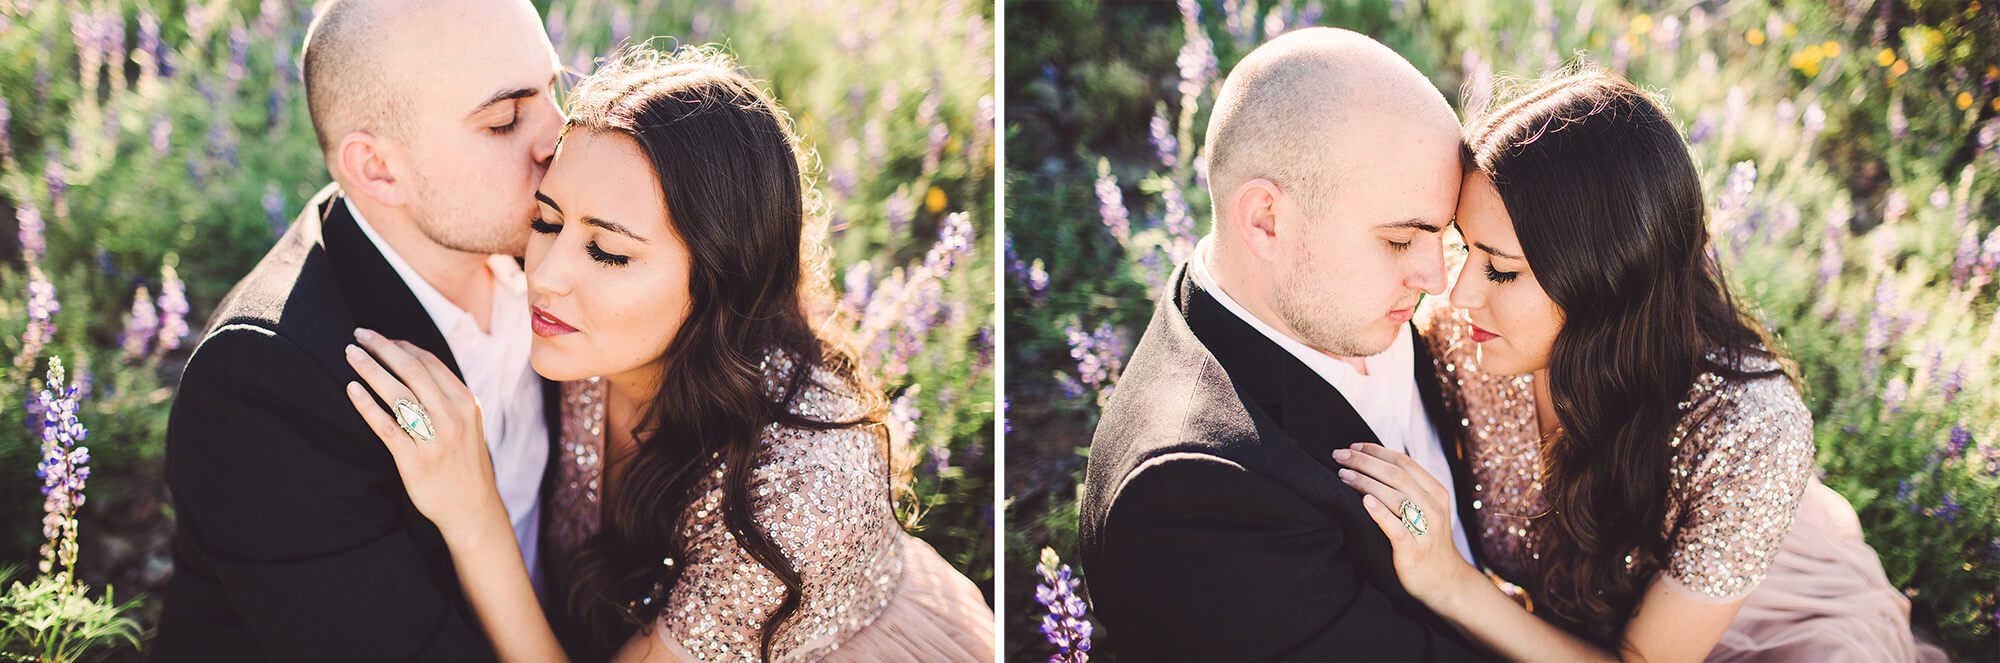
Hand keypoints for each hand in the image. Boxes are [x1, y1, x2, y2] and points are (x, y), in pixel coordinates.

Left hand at [343, 328, 503, 541]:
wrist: (472, 507)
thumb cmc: (464, 462)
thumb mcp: (468, 423)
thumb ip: (446, 397)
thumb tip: (412, 365)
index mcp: (466, 403)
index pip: (429, 362)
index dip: (401, 346)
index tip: (380, 338)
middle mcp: (452, 416)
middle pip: (412, 371)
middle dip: (382, 348)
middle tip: (358, 335)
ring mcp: (434, 438)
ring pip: (397, 393)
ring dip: (370, 369)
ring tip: (351, 354)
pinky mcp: (414, 460)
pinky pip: (386, 426)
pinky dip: (367, 405)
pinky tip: (351, 389)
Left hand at [1333, 443, 1479, 606]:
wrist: (1444, 581)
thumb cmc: (1427, 541)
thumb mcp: (1426, 509)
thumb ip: (1408, 488)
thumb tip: (1372, 464)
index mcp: (1435, 492)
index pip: (1404, 462)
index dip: (1376, 451)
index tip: (1353, 447)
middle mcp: (1433, 507)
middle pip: (1396, 475)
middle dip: (1365, 462)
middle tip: (1338, 456)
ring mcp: (1425, 529)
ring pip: (1395, 497)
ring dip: (1365, 482)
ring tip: (1343, 475)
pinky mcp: (1413, 550)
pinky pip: (1396, 528)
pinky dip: (1380, 512)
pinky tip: (1364, 501)